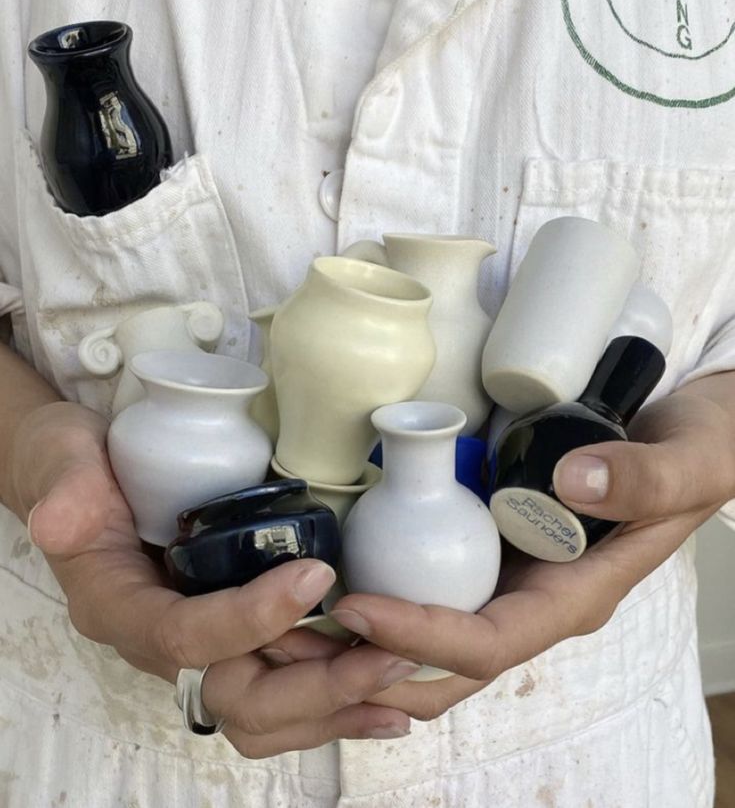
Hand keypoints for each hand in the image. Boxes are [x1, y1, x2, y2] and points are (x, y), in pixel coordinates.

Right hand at [9, 402, 418, 755]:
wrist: (86, 474)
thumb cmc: (77, 465)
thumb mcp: (62, 460)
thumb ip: (66, 488)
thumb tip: (62, 521)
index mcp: (121, 608)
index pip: (188, 637)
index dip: (252, 617)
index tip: (317, 573)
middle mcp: (163, 643)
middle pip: (238, 700)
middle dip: (318, 685)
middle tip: (390, 649)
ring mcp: (199, 646)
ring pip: (265, 714)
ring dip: (336, 703)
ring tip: (402, 677)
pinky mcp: (230, 637)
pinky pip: (280, 693)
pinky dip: (334, 699)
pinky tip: (386, 692)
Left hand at [271, 380, 734, 720]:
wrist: (696, 434)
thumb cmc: (700, 449)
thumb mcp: (688, 460)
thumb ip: (642, 477)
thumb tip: (572, 485)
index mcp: (574, 595)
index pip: (488, 641)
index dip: (421, 636)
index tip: (356, 607)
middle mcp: (534, 600)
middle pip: (443, 663)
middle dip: (368, 660)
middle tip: (291, 633)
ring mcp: (509, 577)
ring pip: (428, 638)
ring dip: (360, 639)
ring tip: (290, 615)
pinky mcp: (492, 548)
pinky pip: (431, 590)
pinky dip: (380, 596)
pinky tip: (332, 574)